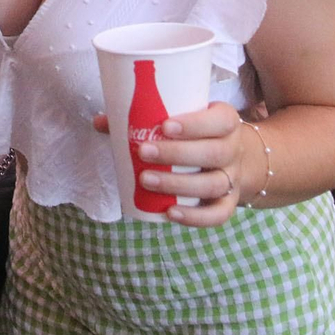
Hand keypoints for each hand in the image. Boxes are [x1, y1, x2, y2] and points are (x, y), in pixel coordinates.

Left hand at [93, 101, 245, 227]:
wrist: (230, 154)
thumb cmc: (196, 132)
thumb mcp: (181, 117)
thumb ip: (142, 117)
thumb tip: (100, 122)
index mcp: (226, 121)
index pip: (219, 121)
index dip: (195, 124)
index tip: (165, 126)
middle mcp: (234, 149)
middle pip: (214, 153)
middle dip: (177, 154)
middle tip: (144, 151)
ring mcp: (233, 178)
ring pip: (213, 184)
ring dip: (178, 185)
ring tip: (146, 180)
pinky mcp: (229, 202)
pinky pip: (218, 214)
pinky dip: (195, 217)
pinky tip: (170, 213)